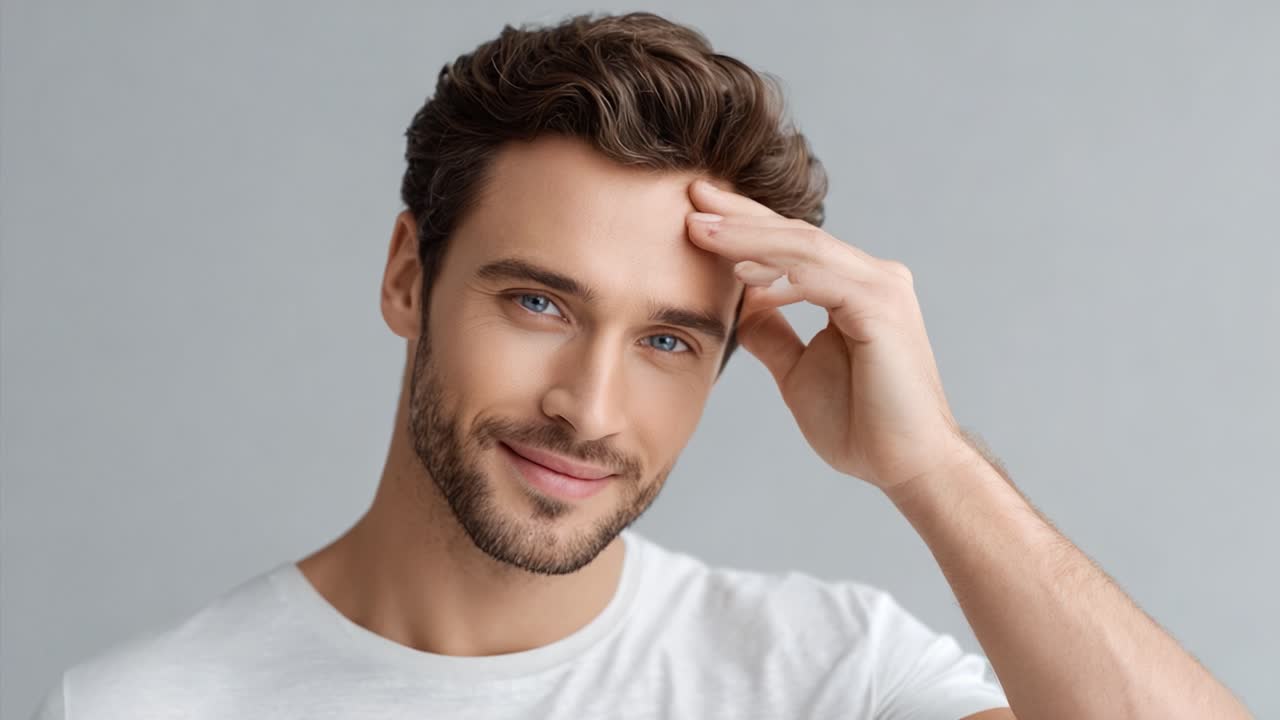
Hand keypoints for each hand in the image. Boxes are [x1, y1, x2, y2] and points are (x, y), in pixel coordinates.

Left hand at [686, 178, 975, 492]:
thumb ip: (773, 333)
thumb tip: (741, 306)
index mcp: (854, 286)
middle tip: (692, 193)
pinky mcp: (881, 309)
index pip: (791, 245)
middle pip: (796, 233)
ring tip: (701, 226)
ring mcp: (881, 288)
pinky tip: (741, 271)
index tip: (696, 210)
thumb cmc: (860, 423)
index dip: (744, 224)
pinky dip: (780, 271)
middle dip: (740, 213)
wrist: (905, 466)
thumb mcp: (797, 370)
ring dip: (748, 236)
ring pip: (804, 248)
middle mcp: (873, 277)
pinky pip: (821, 278)